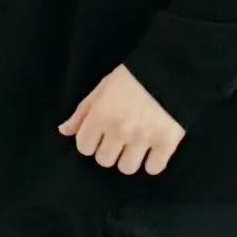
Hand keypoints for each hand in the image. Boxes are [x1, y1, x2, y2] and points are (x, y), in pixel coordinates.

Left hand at [60, 64, 185, 174]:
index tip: (100, 135)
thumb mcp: (102, 87)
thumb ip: (83, 111)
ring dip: (130, 159)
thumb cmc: (133, 76)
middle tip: (119, 139)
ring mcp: (143, 139)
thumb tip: (64, 131)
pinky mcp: (166, 143)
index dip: (90, 141)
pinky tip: (154, 152)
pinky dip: (153, 163)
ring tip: (137, 147)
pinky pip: (154, 168)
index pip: (84, 146)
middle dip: (109, 151)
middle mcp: (119, 130)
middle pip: (104, 160)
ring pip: (127, 168)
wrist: (171, 68)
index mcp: (101, 115)